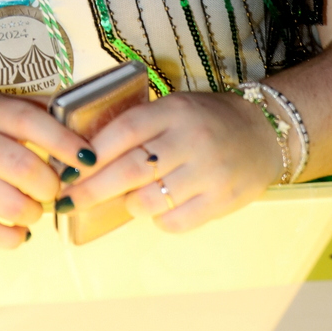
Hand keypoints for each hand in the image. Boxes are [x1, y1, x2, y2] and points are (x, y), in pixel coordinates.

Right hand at [0, 90, 94, 249]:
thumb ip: (28, 111)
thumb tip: (78, 127)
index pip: (34, 122)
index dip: (67, 143)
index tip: (87, 158)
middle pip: (27, 169)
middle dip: (51, 186)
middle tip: (52, 189)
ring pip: (12, 205)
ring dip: (34, 213)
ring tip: (33, 209)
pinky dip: (12, 238)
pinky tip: (17, 232)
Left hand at [63, 91, 284, 233]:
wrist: (263, 132)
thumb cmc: (206, 121)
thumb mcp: (175, 108)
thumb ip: (140, 127)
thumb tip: (87, 158)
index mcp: (175, 110)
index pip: (125, 129)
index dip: (92, 151)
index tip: (68, 168)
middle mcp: (191, 138)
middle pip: (130, 169)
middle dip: (92, 189)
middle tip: (68, 201)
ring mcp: (208, 171)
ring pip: (149, 200)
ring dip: (129, 204)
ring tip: (129, 199)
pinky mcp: (221, 200)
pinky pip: (174, 222)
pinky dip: (159, 220)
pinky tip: (161, 208)